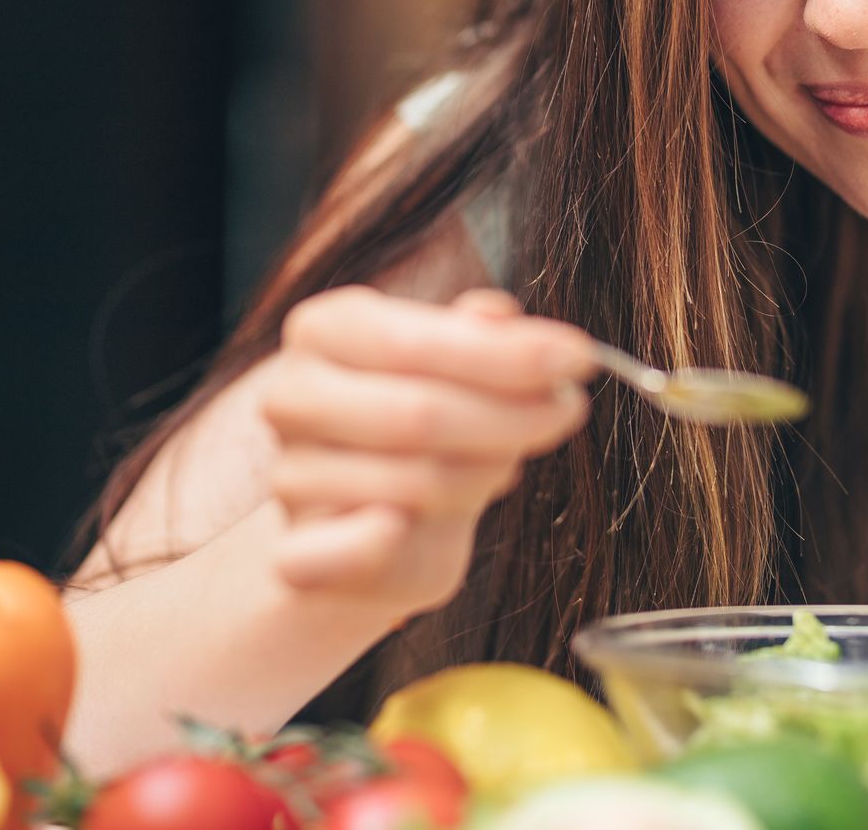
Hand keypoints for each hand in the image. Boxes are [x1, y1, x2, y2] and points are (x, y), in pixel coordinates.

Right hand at [258, 286, 593, 616]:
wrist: (372, 531)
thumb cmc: (423, 431)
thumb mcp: (454, 369)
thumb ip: (476, 338)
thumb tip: (499, 314)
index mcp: (325, 329)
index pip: (415, 341)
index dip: (505, 354)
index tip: (579, 358)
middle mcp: (294, 396)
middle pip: (418, 413)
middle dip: (511, 415)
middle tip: (568, 409)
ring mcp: (287, 476)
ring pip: (415, 482)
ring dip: (484, 475)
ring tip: (504, 462)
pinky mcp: (297, 554)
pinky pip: (346, 552)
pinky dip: (386, 542)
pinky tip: (406, 528)